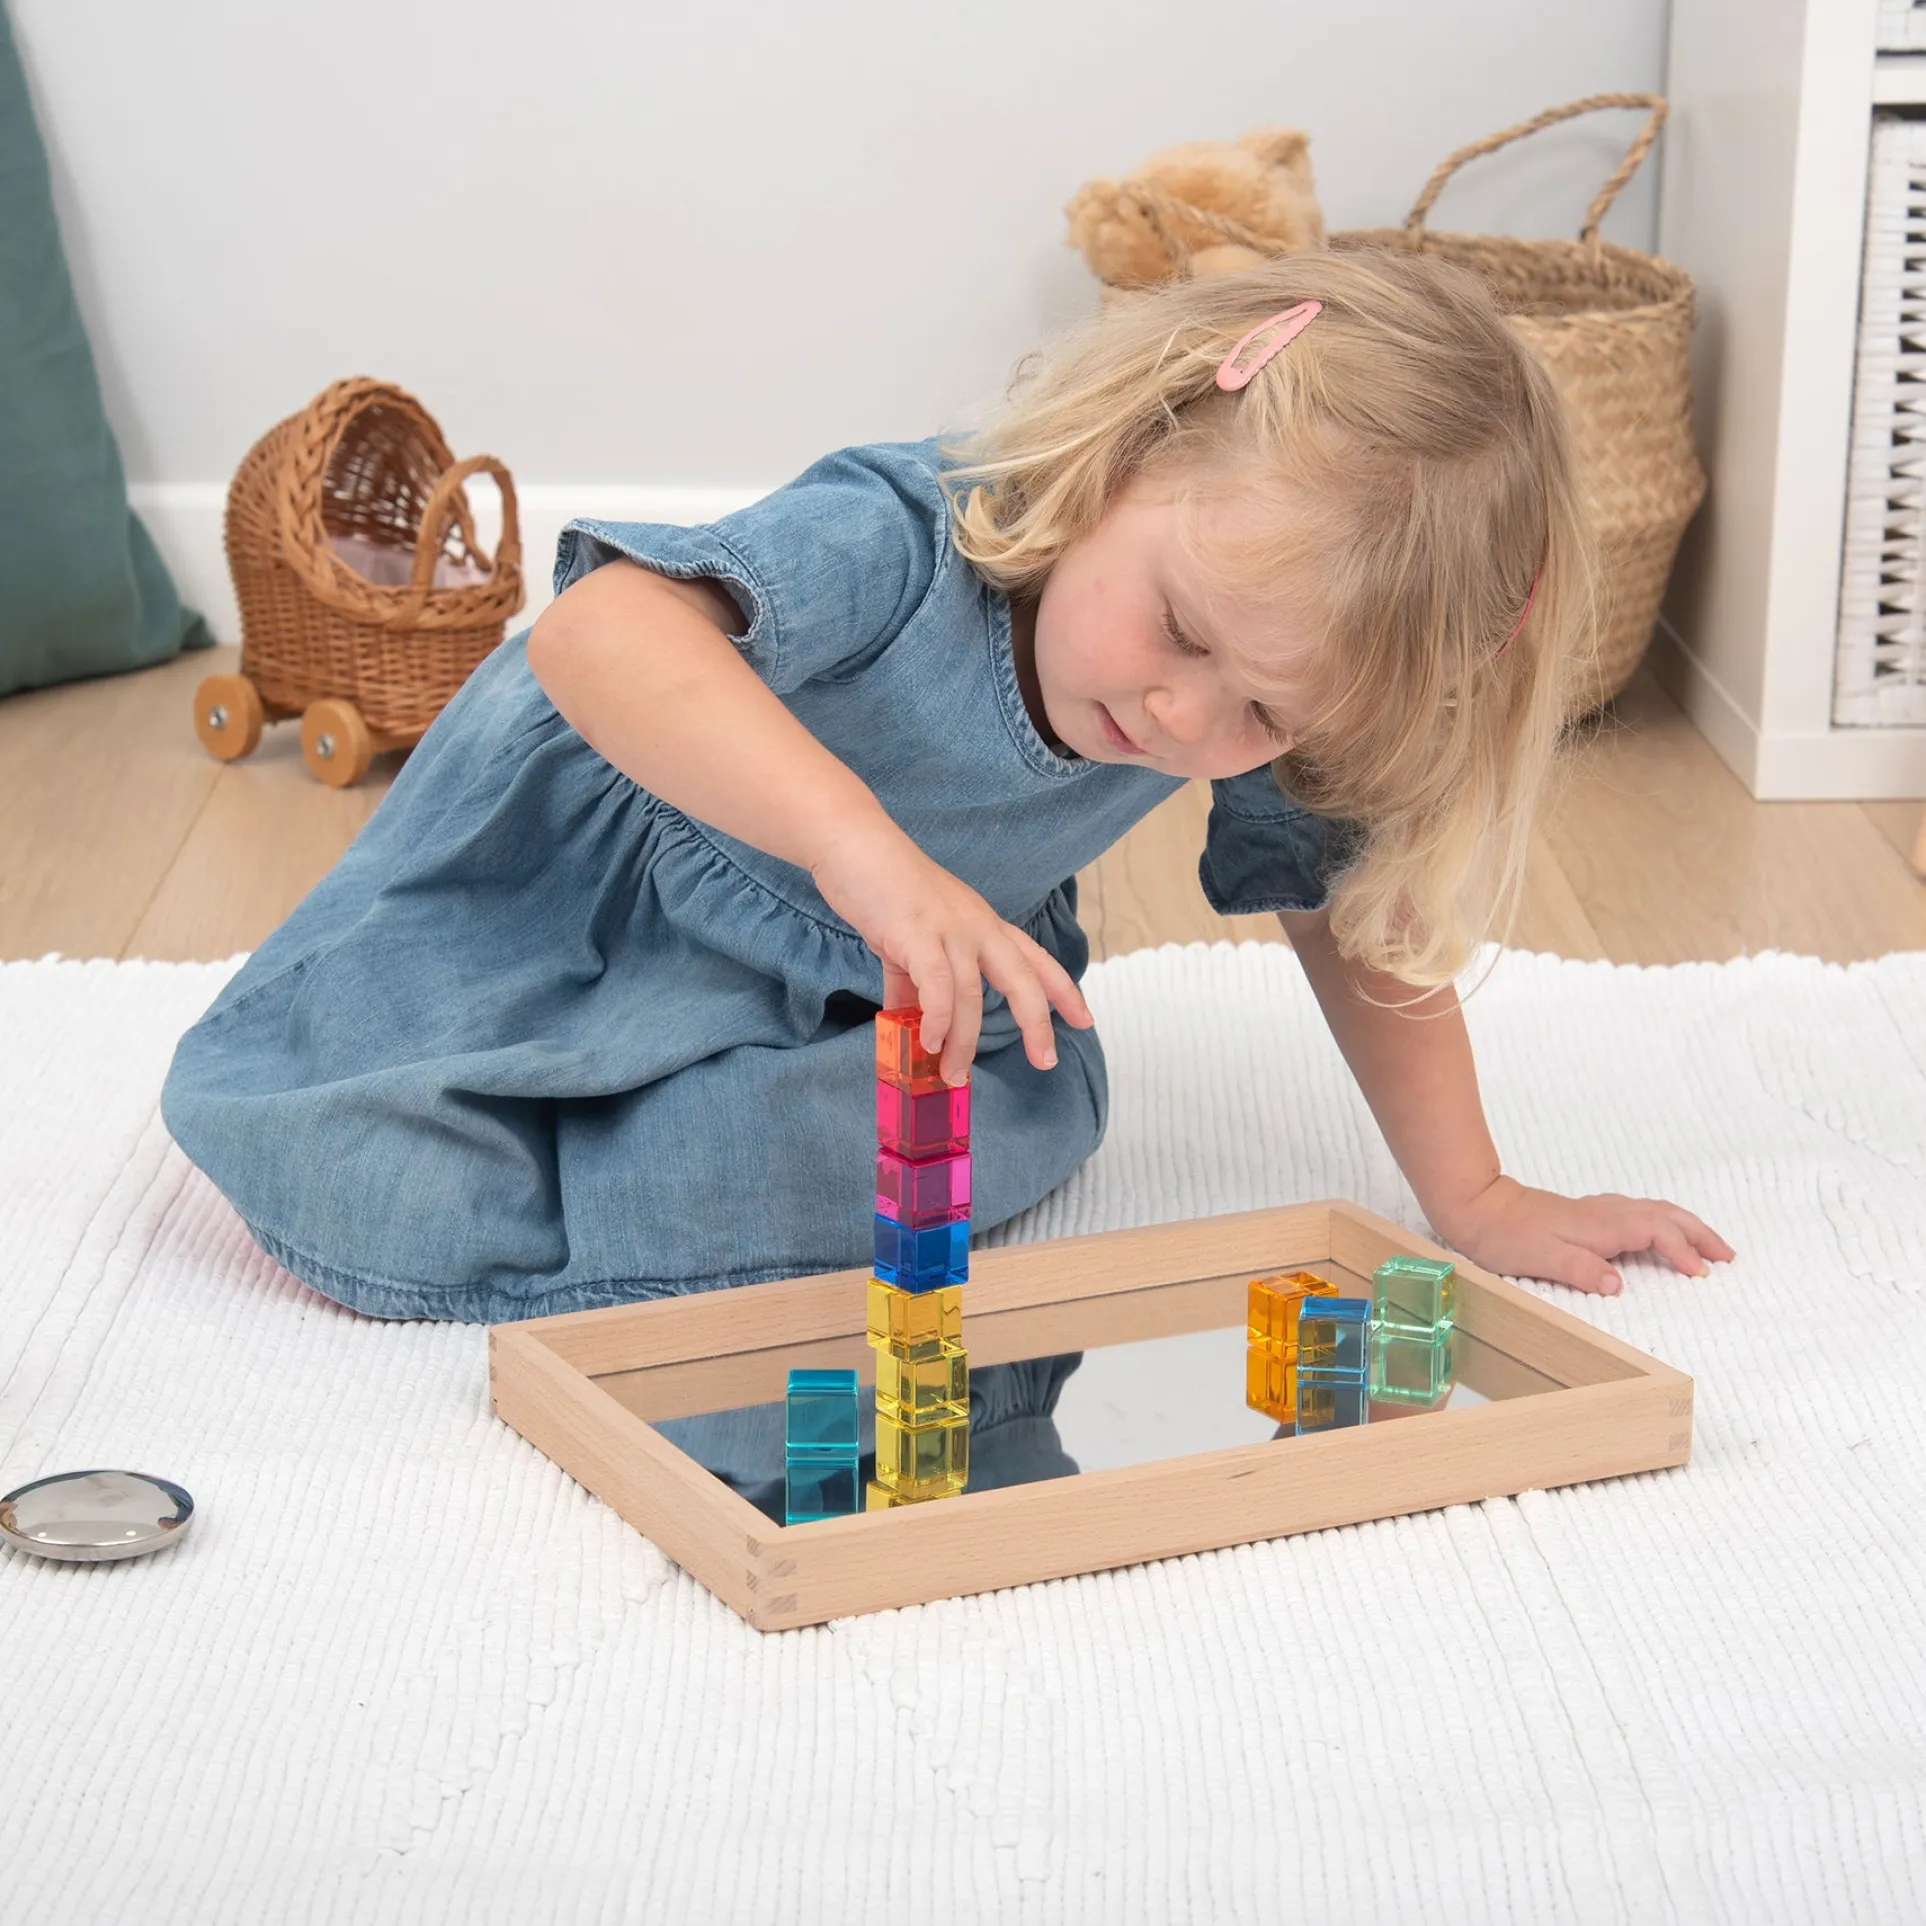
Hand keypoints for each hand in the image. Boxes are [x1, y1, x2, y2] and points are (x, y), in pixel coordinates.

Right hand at [811, 818, 1091, 1082]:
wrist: (854, 845)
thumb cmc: (884, 890)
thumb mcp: (912, 941)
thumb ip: (916, 987)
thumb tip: (914, 1028)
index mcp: (983, 925)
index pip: (1035, 959)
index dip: (1063, 990)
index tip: (1085, 1020)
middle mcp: (977, 927)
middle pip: (1023, 978)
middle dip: (1037, 1022)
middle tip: (1045, 1060)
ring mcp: (949, 929)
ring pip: (970, 995)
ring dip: (963, 1042)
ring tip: (952, 1074)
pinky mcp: (916, 934)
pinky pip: (937, 986)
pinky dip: (937, 1019)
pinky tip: (930, 1042)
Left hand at [1432, 1175, 1734, 1295]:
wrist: (1479, 1206)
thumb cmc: (1507, 1234)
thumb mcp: (1542, 1258)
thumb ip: (1581, 1270)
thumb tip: (1618, 1284)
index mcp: (1602, 1224)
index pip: (1658, 1233)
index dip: (1684, 1252)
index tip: (1702, 1274)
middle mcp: (1606, 1213)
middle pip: (1666, 1215)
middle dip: (1700, 1233)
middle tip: (1728, 1256)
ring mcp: (1598, 1211)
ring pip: (1655, 1212)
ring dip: (1686, 1227)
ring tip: (1708, 1248)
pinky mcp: (1589, 1215)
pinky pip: (1640, 1214)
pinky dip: (1663, 1223)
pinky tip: (1662, 1236)